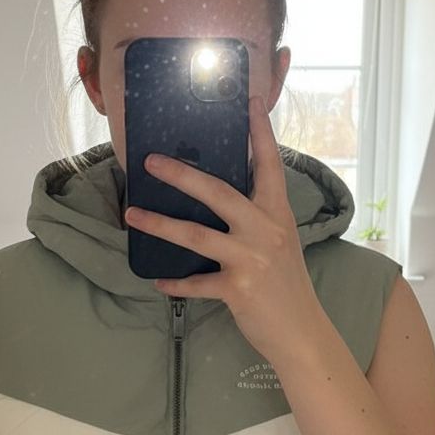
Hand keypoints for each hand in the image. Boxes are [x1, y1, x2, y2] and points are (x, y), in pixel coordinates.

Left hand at [124, 94, 324, 367]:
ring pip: (196, 235)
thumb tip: (217, 199)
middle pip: (218, 192)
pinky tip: (158, 281)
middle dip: (181, 174)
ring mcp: (251, 258)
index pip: (268, 164)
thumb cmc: (287, 286)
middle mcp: (266, 230)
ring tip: (132, 215)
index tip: (248, 101)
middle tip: (151, 161)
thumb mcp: (279, 243)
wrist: (302, 333)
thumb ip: (255, 220)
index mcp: (278, 213)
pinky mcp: (238, 288)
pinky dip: (176, 283)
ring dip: (159, 225)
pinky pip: (196, 283)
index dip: (259, 132)